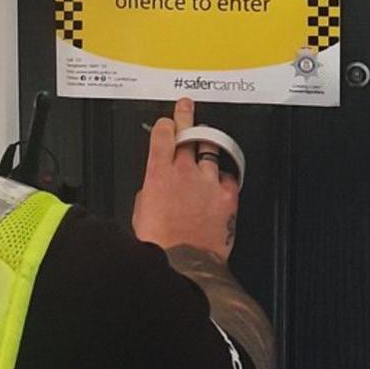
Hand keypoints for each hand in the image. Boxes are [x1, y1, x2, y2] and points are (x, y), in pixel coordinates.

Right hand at [132, 98, 240, 262]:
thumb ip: (150, 191)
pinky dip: (222, 178)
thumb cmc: (160, 242)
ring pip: (211, 151)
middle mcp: (184, 171)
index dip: (166, 125)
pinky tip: (218, 185)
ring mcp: (208, 180)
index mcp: (158, 174)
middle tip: (187, 106)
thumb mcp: (141, 212)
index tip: (168, 122)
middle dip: (186, 117)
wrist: (186, 262)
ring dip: (207, 149)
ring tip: (206, 147)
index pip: (163, 135)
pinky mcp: (227, 195)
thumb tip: (157, 188)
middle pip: (188, 134)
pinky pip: (228, 176)